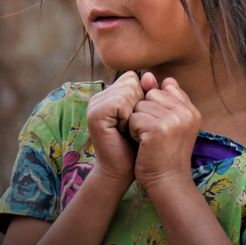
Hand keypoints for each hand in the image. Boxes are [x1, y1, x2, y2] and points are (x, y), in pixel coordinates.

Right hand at [86, 71, 145, 185]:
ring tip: (128, 128)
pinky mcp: (95, 115)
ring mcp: (95, 105)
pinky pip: (121, 101)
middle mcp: (100, 97)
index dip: (143, 96)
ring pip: (128, 89)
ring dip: (135, 110)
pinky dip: (128, 115)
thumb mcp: (146, 115)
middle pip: (131, 80)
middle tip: (133, 125)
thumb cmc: (137, 144)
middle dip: (140, 102)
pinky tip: (124, 129)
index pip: (132, 78)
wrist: (123, 170)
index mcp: (110, 95)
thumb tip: (150, 74)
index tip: (140, 118)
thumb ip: (148, 94)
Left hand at [129, 76, 201, 190]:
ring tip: (148, 140)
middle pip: (151, 95)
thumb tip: (147, 74)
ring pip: (141, 105)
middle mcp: (186, 112)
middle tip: (154, 135)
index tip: (160, 126)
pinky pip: (134, 117)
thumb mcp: (171, 123)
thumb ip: (163, 99)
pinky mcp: (158, 129)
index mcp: (192, 110)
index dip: (156, 105)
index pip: (167, 88)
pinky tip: (143, 144)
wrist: (168, 181)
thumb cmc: (166, 154)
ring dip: (138, 123)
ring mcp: (174, 119)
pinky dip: (134, 131)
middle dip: (146, 112)